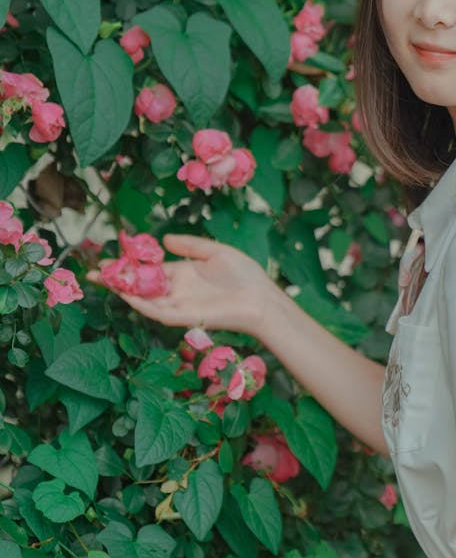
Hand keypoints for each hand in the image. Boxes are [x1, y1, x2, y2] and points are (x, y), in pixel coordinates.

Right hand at [87, 233, 277, 338]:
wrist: (260, 299)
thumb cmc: (244, 275)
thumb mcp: (215, 251)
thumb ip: (189, 245)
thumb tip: (164, 240)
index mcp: (183, 273)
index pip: (150, 270)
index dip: (129, 265)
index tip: (108, 258)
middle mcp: (177, 290)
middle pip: (141, 286)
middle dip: (117, 280)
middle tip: (93, 272)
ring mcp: (179, 304)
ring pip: (144, 299)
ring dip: (123, 291)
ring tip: (102, 280)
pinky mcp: (185, 317)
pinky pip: (158, 312)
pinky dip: (142, 305)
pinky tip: (126, 295)